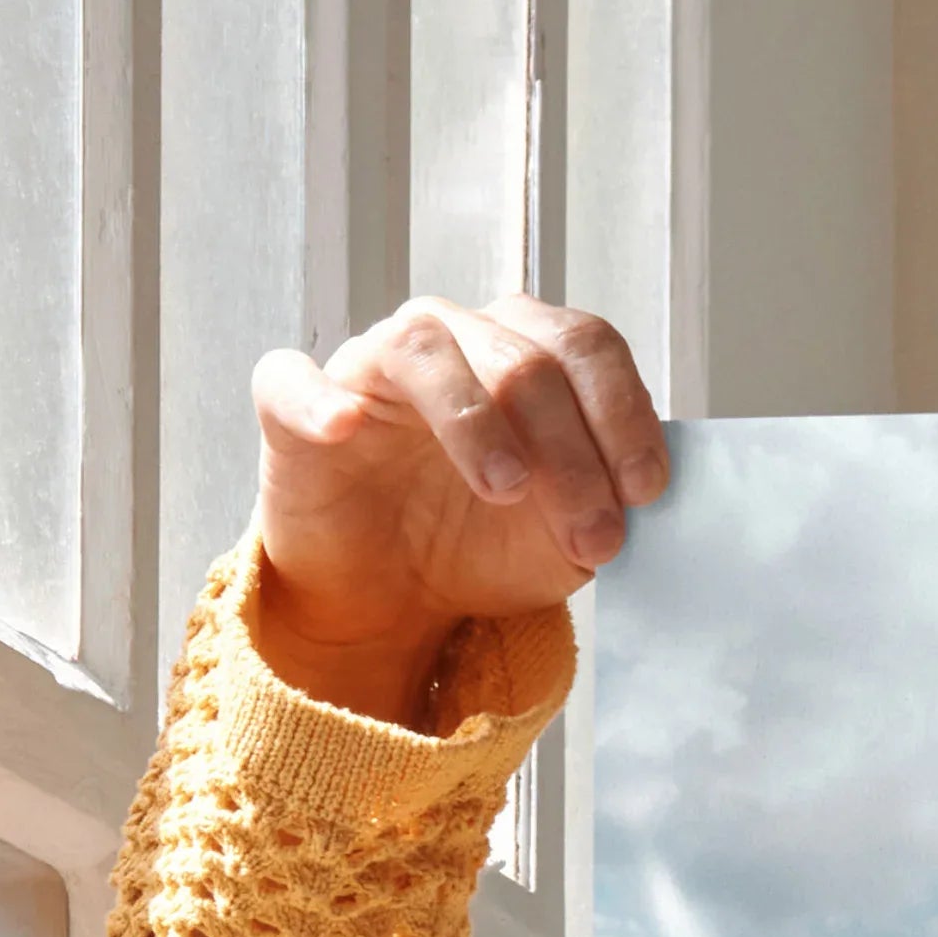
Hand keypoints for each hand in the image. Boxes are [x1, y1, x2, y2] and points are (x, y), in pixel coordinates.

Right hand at [248, 296, 667, 725]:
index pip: (585, 346)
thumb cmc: (481, 544)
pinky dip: (318, 399)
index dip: (623, 412)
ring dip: (476, 420)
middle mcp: (453, 340)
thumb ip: (606, 503)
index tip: (645, 490)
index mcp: (525, 354)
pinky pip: (292, 379)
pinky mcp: (294, 407)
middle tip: (593, 535)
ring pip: (425, 350)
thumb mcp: (565, 537)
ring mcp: (371, 366)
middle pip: (522, 358)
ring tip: (507, 490)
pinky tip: (345, 428)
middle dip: (571, 451)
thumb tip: (640, 494)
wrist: (394, 596)